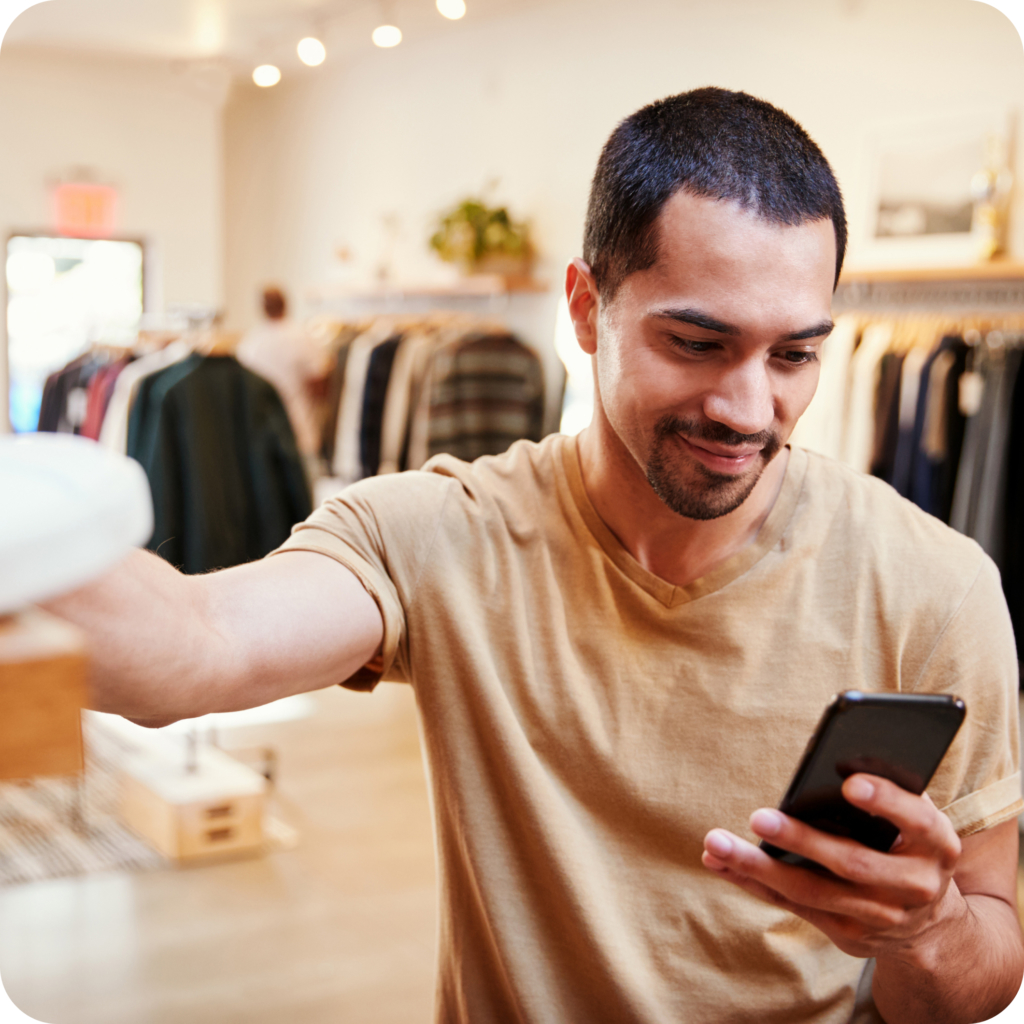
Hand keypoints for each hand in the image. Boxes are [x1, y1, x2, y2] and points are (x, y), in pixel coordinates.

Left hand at [701, 774, 964, 959]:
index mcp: (936, 845)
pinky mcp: (848, 935)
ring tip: (716, 842)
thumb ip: (889, 789)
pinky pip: (792, 905)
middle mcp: (914, 886)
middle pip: (852, 864)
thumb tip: (841, 753)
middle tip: (758, 816)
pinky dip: (751, 882)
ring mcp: (880, 916)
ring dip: (758, 867)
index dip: (886, 801)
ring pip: (812, 892)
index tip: (850, 783)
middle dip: (802, 841)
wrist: (932, 926)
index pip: (916, 820)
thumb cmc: (910, 844)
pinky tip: (717, 861)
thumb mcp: (917, 818)